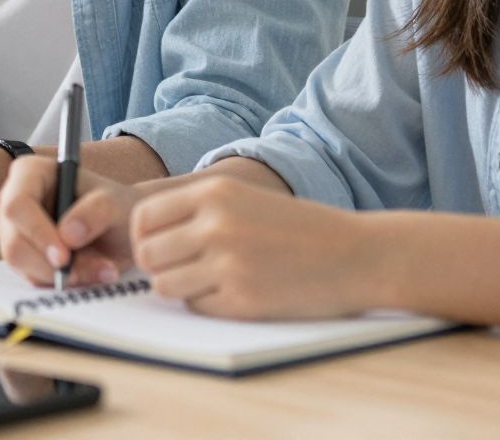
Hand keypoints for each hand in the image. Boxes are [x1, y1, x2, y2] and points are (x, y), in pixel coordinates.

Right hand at [0, 158, 146, 288]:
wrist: (124, 230)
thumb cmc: (118, 206)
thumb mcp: (116, 203)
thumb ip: (95, 212)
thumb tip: (67, 235)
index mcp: (31, 174)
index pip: (17, 205)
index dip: (36, 233)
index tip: (64, 257)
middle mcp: (16, 201)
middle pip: (13, 242)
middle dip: (48, 264)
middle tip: (83, 274)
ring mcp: (16, 231)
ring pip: (22, 265)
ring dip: (61, 276)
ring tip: (99, 270)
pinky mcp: (25, 257)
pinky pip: (34, 278)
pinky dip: (63, 283)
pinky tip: (90, 273)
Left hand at [130, 174, 381, 319]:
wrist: (356, 254)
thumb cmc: (299, 228)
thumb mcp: (244, 199)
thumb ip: (196, 211)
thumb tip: (142, 239)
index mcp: (214, 192)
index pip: (143, 218)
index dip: (145, 237)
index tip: (162, 247)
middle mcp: (215, 224)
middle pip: (147, 254)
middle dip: (160, 265)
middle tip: (188, 268)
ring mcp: (227, 263)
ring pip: (164, 285)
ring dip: (182, 287)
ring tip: (214, 280)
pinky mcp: (242, 300)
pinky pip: (197, 306)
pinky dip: (210, 304)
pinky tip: (240, 291)